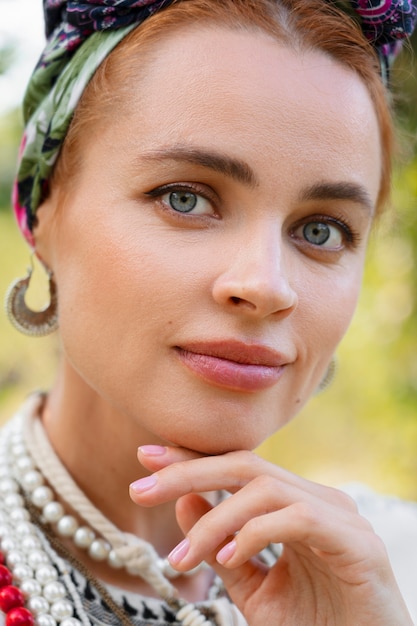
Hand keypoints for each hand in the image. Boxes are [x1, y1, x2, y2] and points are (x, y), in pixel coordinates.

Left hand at [130, 447, 411, 625]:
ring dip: (214, 521)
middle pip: (246, 464)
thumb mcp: (252, 586)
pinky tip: (227, 559)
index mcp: (295, 502)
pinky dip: (253, 533)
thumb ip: (220, 543)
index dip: (192, 458)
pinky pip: (296, 518)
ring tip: (182, 560)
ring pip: (265, 488)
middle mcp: (318, 498)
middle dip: (188, 472)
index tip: (145, 458)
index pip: (237, 466)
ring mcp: (339, 516)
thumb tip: (183, 500)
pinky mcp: (356, 542)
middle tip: (141, 490)